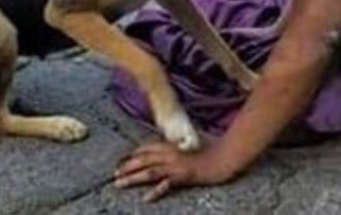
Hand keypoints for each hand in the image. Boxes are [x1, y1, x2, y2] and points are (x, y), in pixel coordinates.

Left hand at [114, 141, 233, 202]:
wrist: (225, 157)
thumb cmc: (212, 149)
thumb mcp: (191, 142)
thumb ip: (178, 145)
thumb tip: (171, 147)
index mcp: (171, 144)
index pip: (147, 148)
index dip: (133, 154)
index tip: (122, 160)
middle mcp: (171, 153)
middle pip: (144, 160)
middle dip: (127, 166)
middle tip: (114, 174)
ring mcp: (176, 165)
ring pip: (149, 171)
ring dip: (133, 177)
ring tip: (119, 183)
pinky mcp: (184, 176)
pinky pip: (167, 185)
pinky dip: (156, 191)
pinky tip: (146, 198)